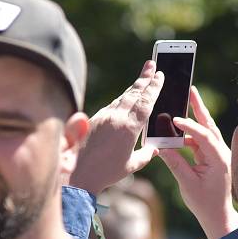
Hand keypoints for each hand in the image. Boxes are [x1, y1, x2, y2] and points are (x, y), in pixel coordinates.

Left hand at [69, 60, 163, 194]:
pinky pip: (112, 104)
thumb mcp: (131, 165)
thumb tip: (155, 148)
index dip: (154, 87)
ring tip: (143, 78)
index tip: (160, 74)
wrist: (76, 174)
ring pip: (122, 97)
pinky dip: (122, 98)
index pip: (146, 102)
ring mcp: (103, 116)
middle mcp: (116, 118)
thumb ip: (146, 154)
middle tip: (152, 64)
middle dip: (144, 78)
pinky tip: (126, 97)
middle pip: (134, 93)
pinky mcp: (94, 119)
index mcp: (129, 128)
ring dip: (134, 87)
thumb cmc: (105, 173)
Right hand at [159, 87, 237, 238]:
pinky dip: (190, 134)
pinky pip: (201, 140)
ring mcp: (218, 154)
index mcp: (219, 159)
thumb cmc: (204, 203)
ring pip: (206, 131)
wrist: (217, 216)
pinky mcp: (212, 157)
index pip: (204, 136)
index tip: (174, 119)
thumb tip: (160, 147)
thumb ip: (175, 163)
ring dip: (195, 118)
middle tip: (191, 90)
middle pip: (209, 126)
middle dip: (199, 108)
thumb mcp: (187, 183)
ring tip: (184, 102)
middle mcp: (221, 153)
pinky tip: (178, 130)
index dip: (189, 126)